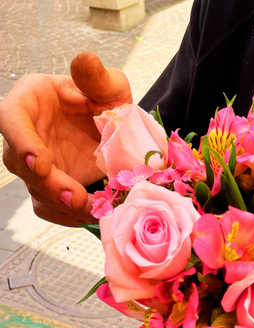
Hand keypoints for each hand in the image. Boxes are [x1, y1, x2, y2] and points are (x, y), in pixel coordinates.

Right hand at [0, 52, 131, 226]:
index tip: (40, 163)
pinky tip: (90, 217)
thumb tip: (84, 60)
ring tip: (90, 211)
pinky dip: (68, 216)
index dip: (21, 142)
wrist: (117, 132)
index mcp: (30, 103)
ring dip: (60, 204)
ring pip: (35, 190)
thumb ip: (97, 78)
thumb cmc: (105, 102)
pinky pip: (50, 207)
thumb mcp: (109, 87)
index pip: (11, 120)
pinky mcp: (50, 186)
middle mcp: (26, 136)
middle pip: (21, 164)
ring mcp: (36, 165)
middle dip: (48, 184)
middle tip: (76, 197)